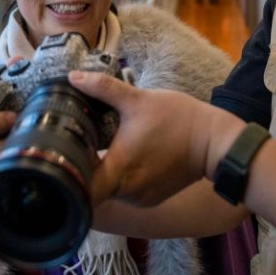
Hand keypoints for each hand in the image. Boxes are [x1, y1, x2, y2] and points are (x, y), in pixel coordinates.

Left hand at [68, 70, 244, 206]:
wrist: (215, 142)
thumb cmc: (178, 119)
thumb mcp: (138, 99)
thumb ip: (103, 88)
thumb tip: (73, 76)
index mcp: (119, 169)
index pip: (80, 187)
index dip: (66, 175)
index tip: (59, 157)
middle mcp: (127, 192)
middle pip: (92, 188)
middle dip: (83, 168)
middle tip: (76, 145)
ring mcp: (140, 198)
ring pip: (108, 190)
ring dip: (102, 172)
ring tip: (98, 148)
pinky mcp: (151, 199)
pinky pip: (125, 192)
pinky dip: (120, 178)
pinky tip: (121, 157)